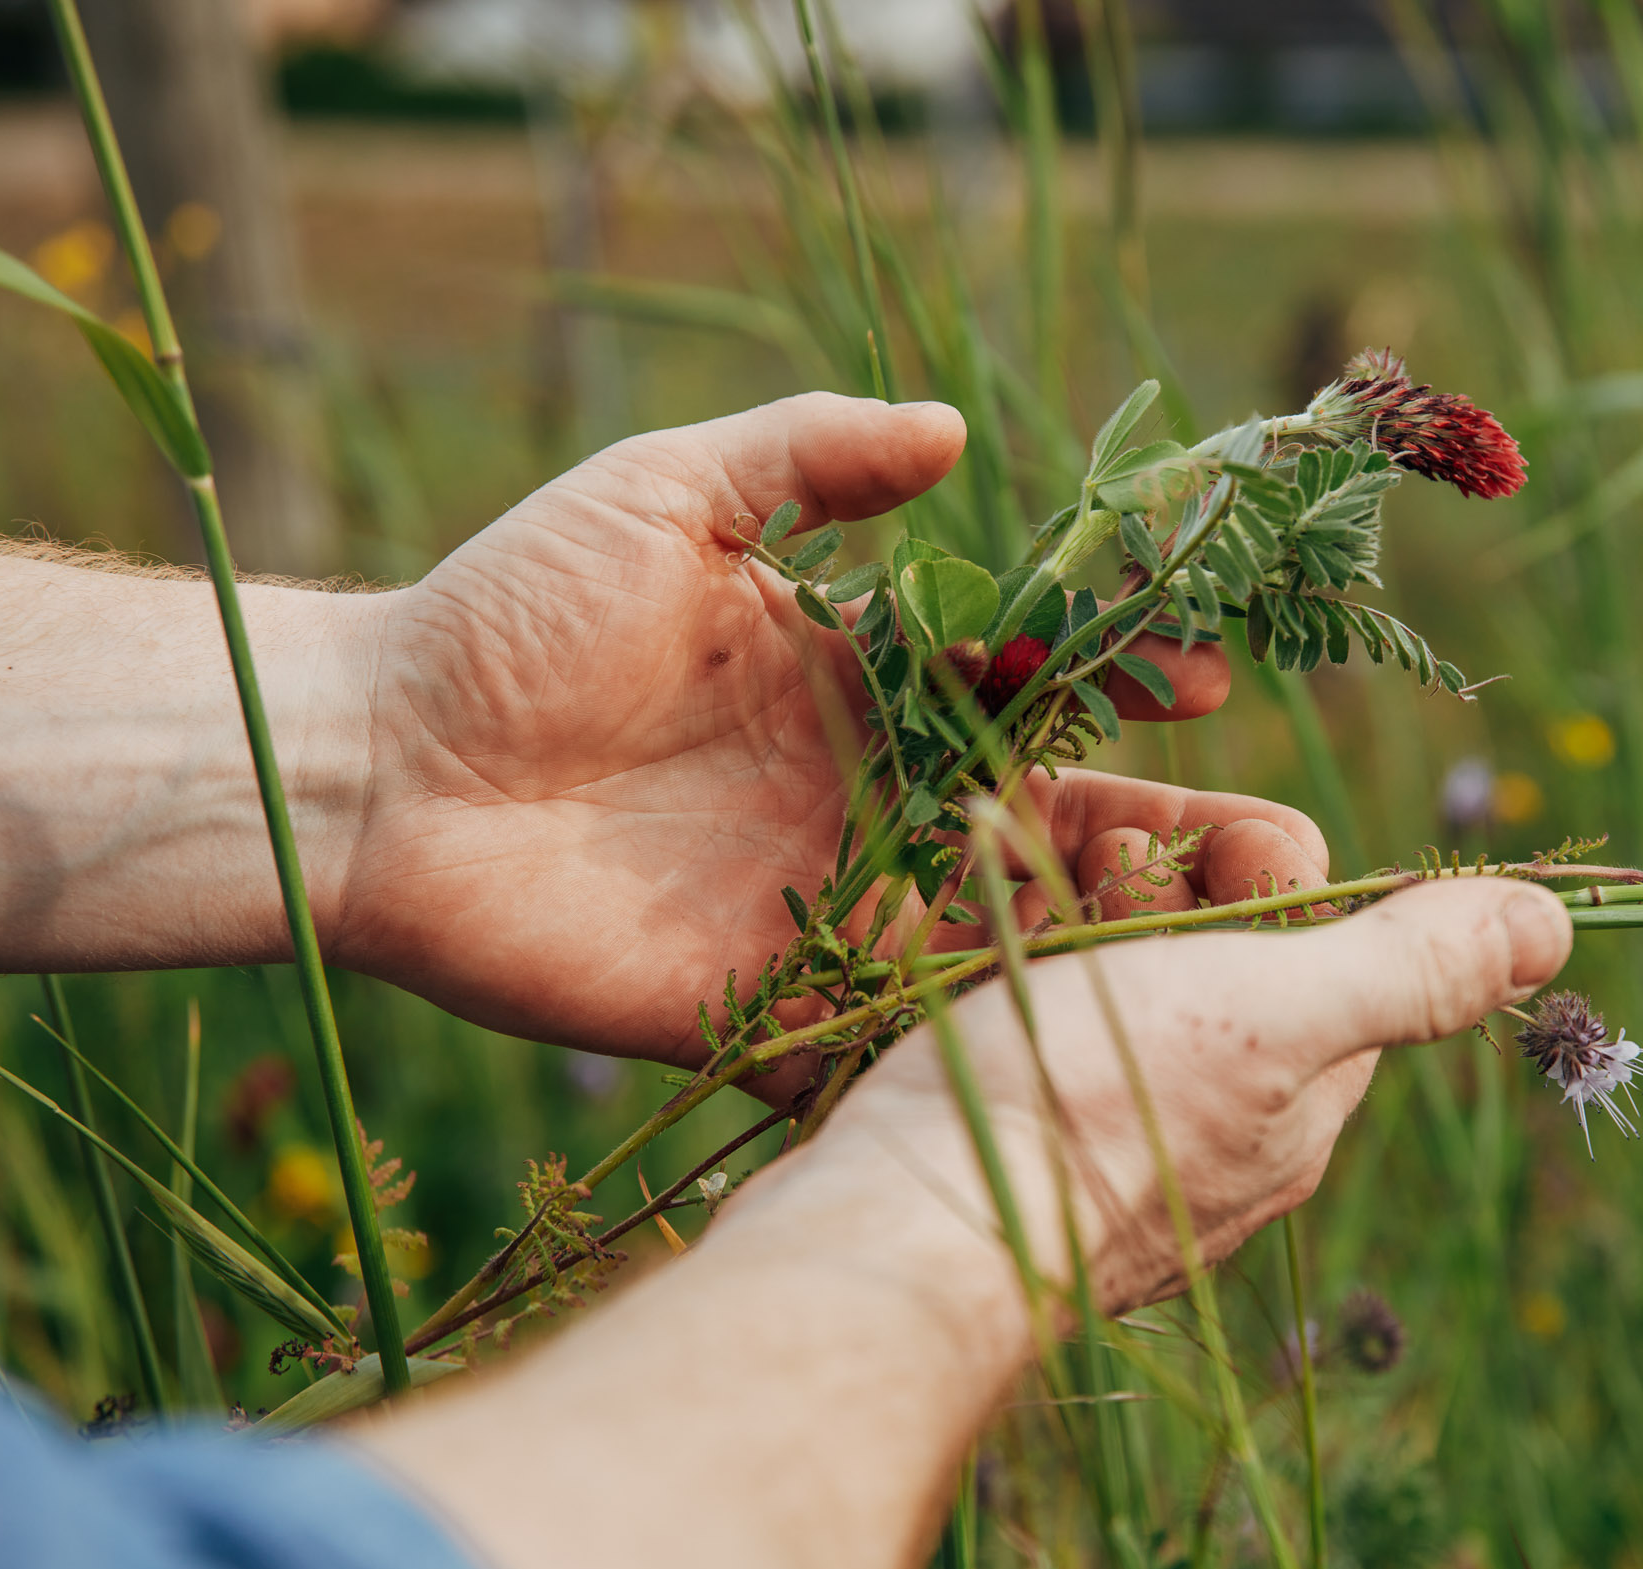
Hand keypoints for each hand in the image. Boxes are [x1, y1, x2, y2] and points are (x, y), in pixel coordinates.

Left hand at [329, 394, 1329, 1068]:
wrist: (376, 768)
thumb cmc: (510, 612)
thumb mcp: (661, 496)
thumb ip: (806, 460)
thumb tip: (951, 431)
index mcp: (861, 686)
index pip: (1031, 687)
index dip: (1123, 684)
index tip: (1205, 680)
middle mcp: (868, 803)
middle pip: (1048, 827)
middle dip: (1161, 840)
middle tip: (1267, 857)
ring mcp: (828, 914)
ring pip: (1002, 943)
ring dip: (1102, 949)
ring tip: (1201, 952)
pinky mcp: (771, 1012)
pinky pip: (900, 1042)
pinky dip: (985, 1055)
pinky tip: (1082, 1062)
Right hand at [353, 877, 1571, 1568]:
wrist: (901, 1237)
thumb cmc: (1093, 1109)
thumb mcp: (1278, 1014)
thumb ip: (1411, 968)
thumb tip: (1557, 925)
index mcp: (1302, 1099)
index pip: (1317, 931)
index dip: (1252, 866)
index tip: (1170, 852)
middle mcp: (1221, 1137)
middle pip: (1211, 953)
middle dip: (1151, 886)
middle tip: (1080, 876)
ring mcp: (1109, 1153)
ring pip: (1107, 986)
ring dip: (1065, 918)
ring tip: (1005, 900)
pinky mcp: (1007, 1152)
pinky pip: (1022, 1030)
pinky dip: (997, 975)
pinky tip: (952, 962)